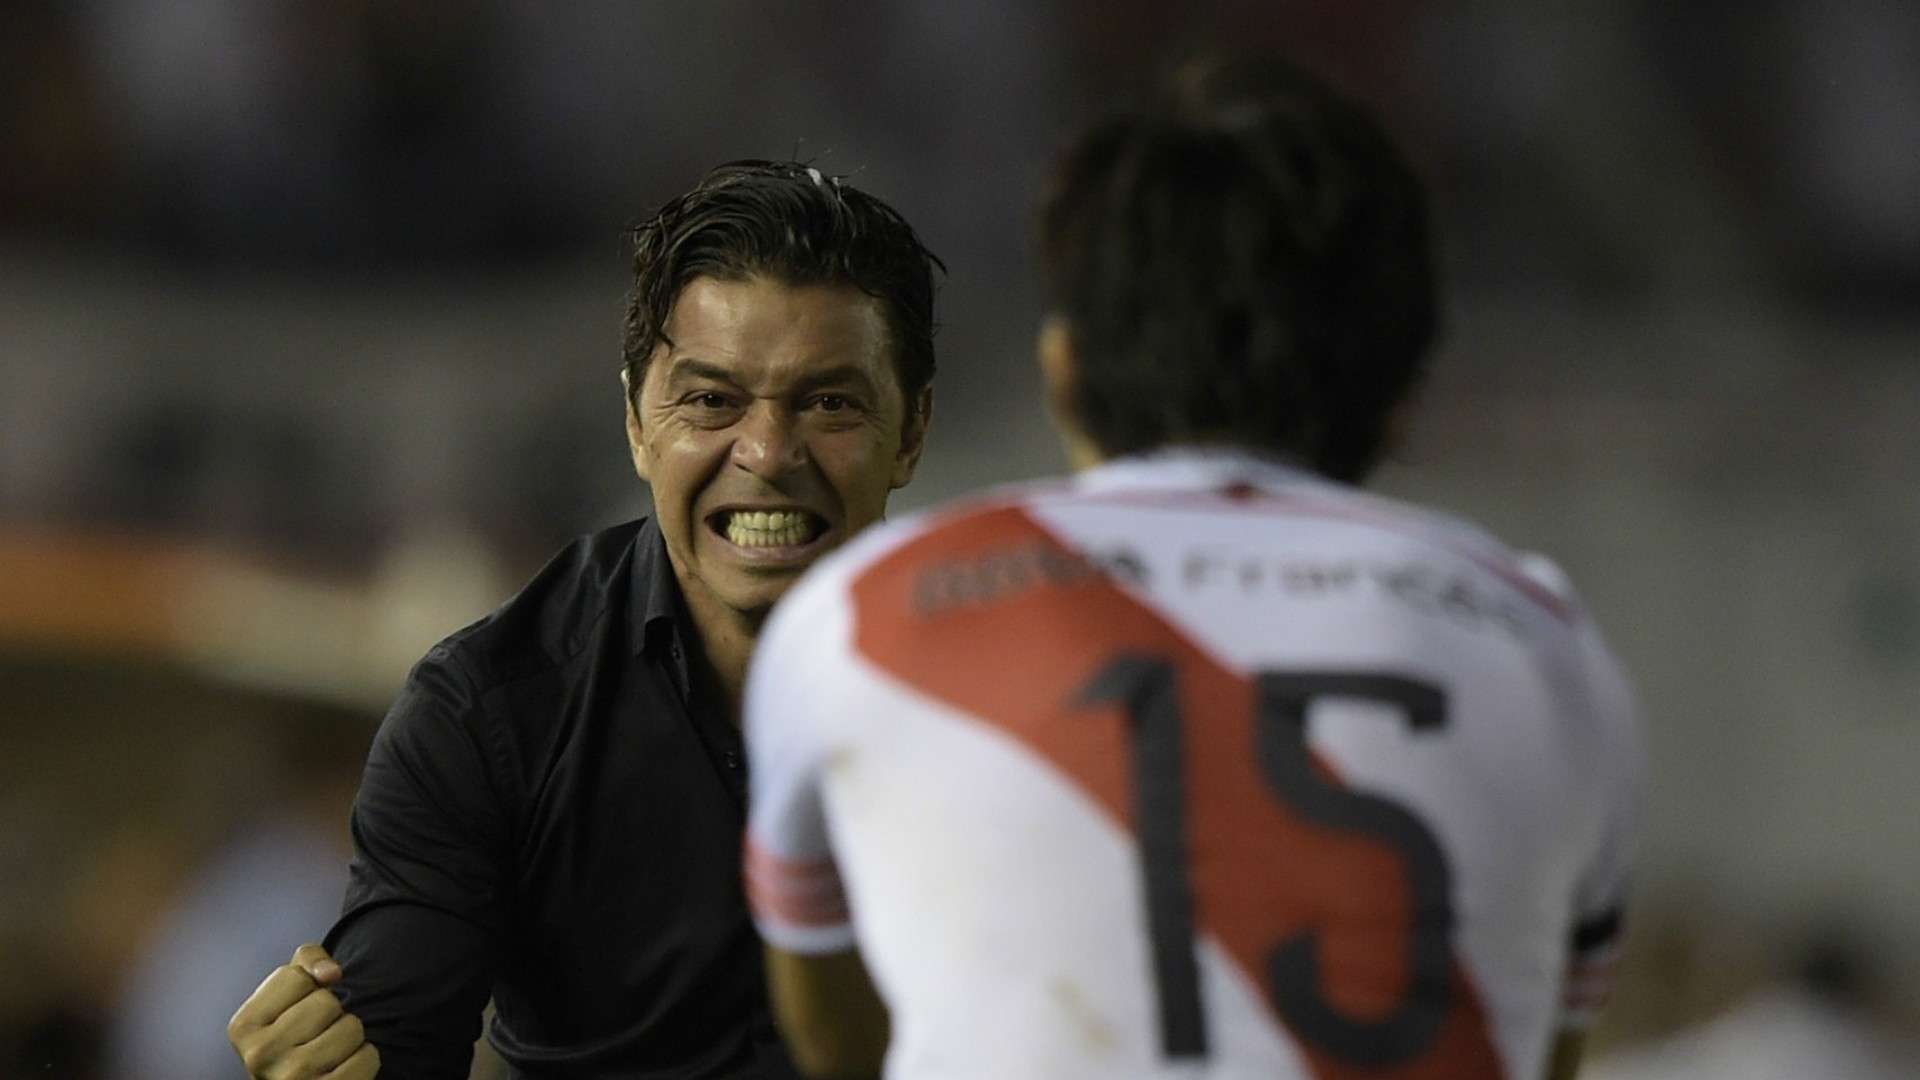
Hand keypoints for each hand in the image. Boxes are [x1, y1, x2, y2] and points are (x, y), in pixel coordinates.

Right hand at [227, 943, 379, 1077]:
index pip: (297, 977)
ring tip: (330, 1052)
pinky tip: (342, 1069)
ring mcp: (290, 1079)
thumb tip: (331, 973)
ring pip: (351, 1027)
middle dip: (332, 1013)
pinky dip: (364, 1059)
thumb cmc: (295, 1033)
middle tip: (317, 1035)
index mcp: (243, 1026)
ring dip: (351, 1037)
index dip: (309, 988)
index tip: (298, 1011)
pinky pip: (368, 1057)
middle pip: (327, 1002)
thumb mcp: (287, 994)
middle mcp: (259, 1055)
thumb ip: (306, 961)